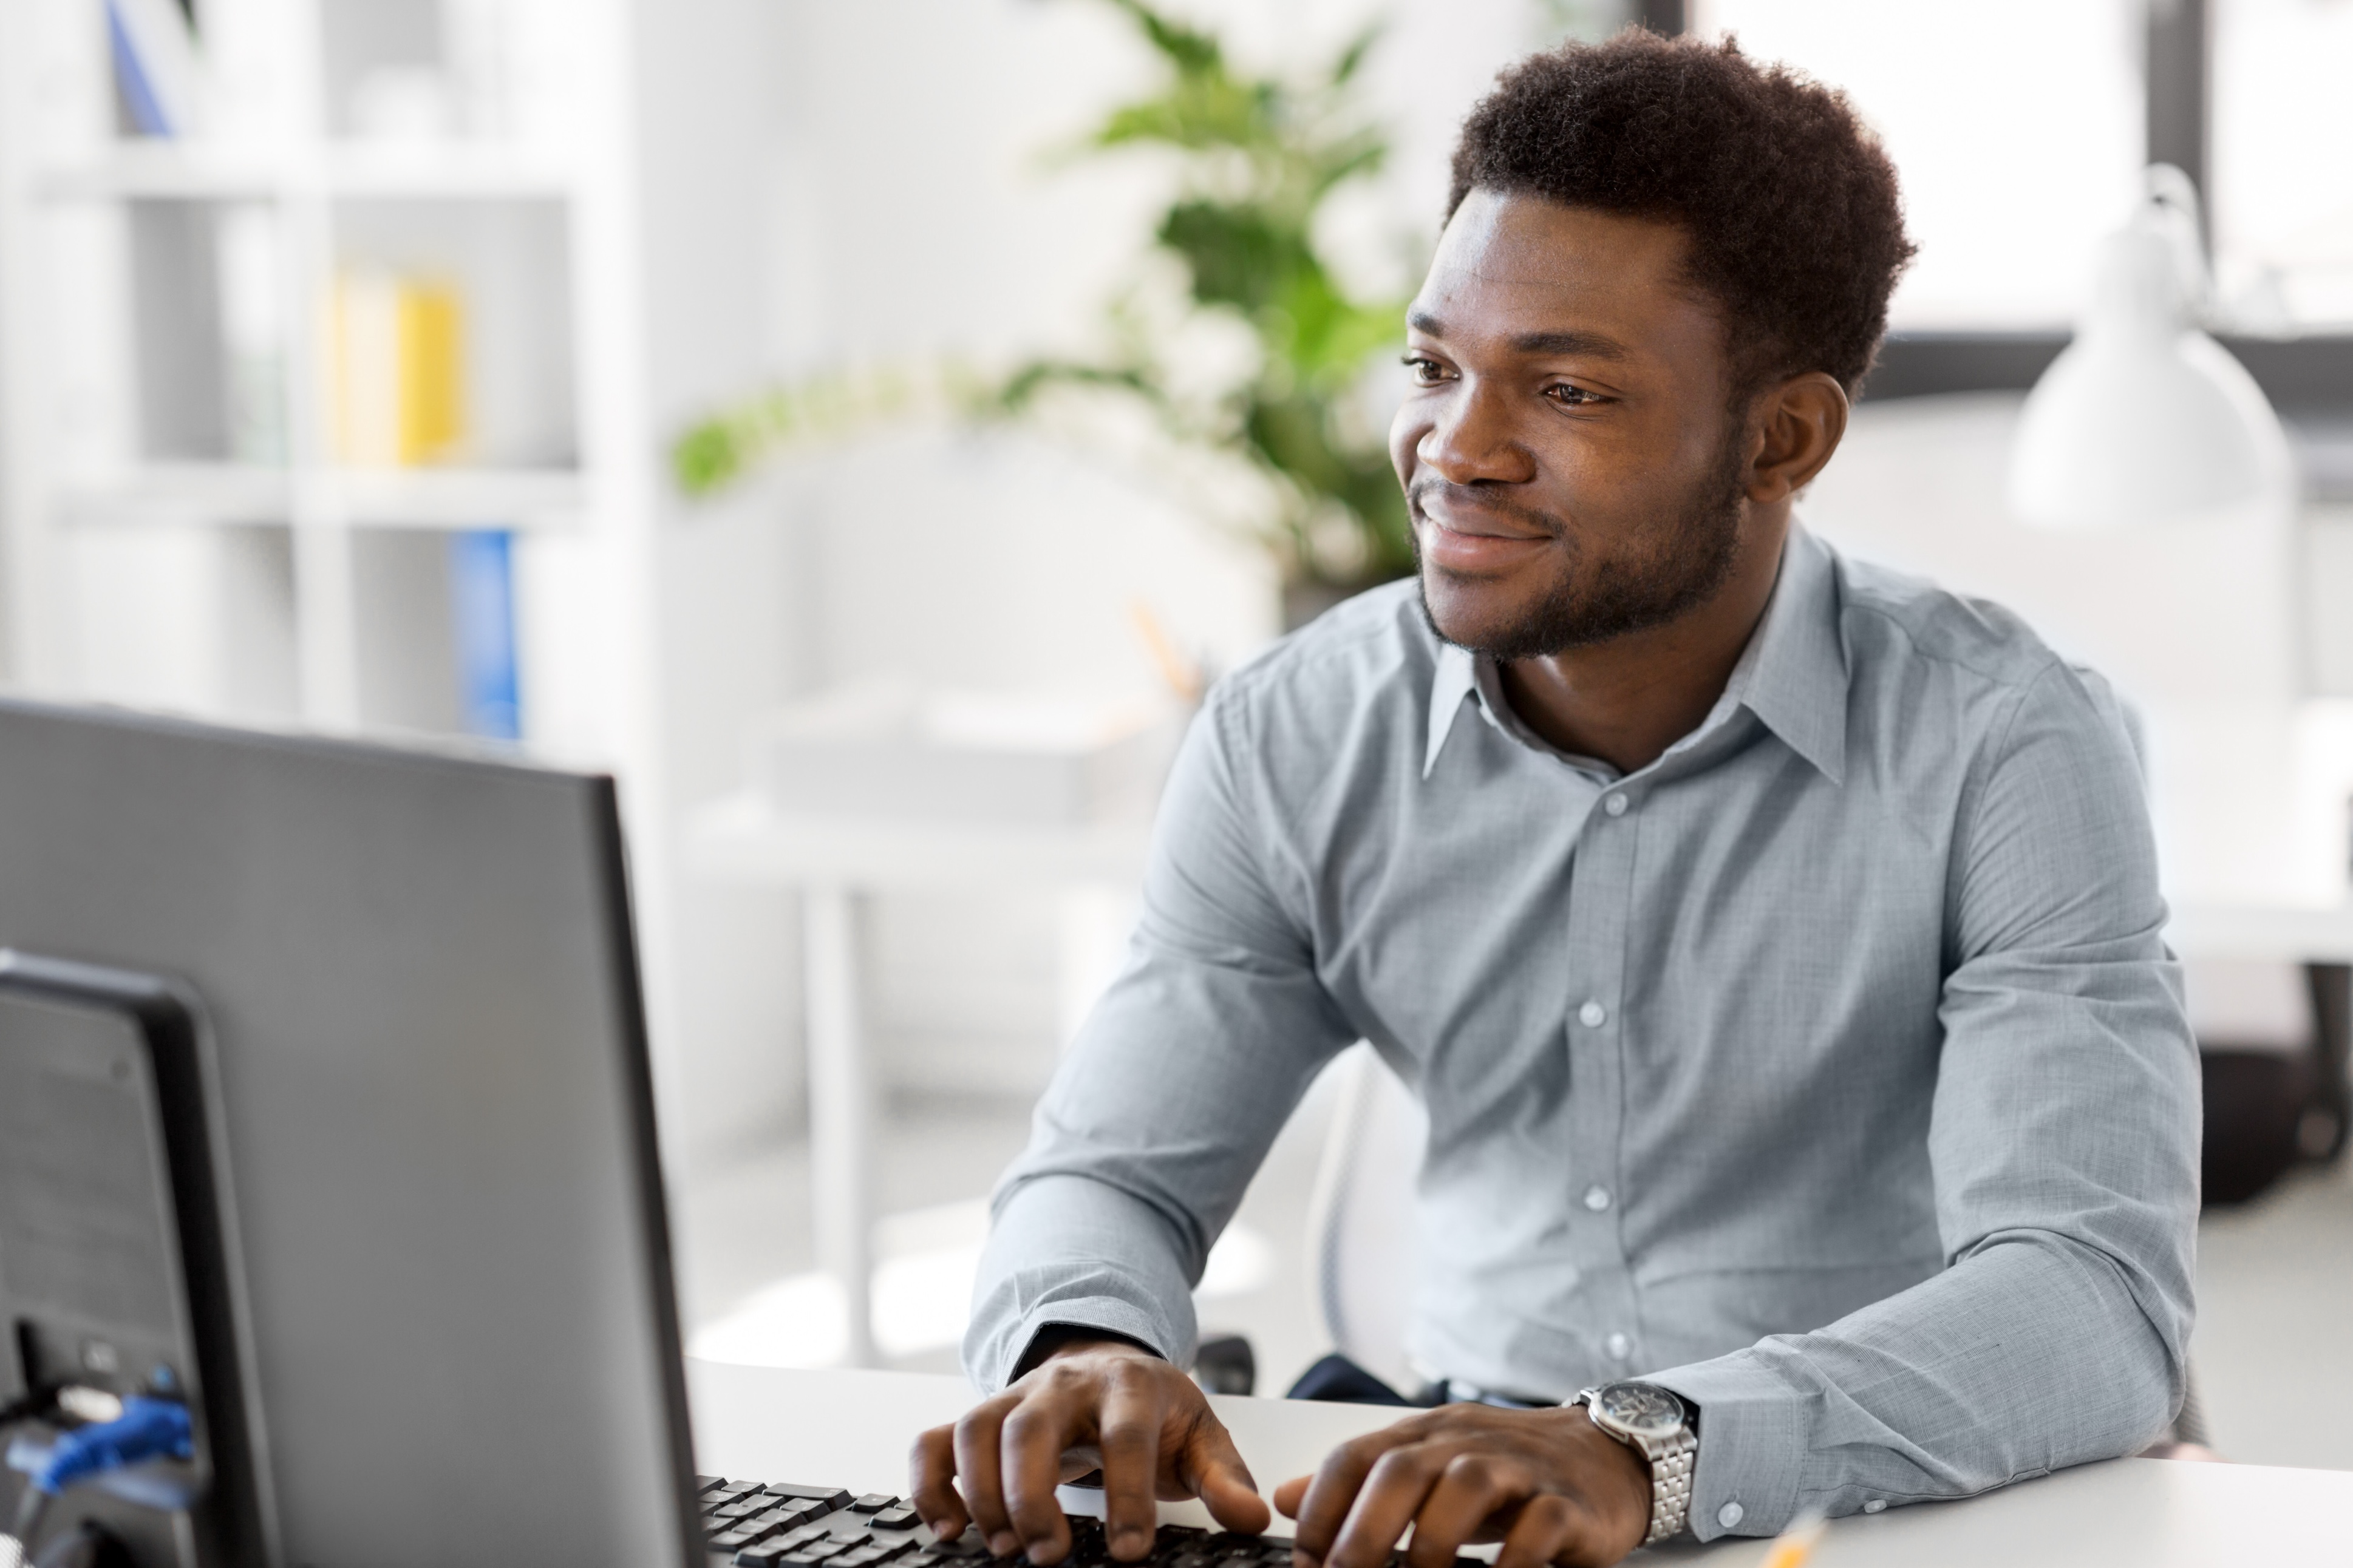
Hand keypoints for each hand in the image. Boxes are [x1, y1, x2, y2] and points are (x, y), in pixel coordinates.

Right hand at [909, 1337, 1271, 1563]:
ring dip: (981, 1492)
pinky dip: (930, 1481)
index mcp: (1127, 1384)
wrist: (1109, 1362)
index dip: (1126, 1492)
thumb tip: (1253, 1519)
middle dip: (1033, 1494)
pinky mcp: (983, 1416)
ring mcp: (1016, 1396)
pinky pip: (935, 1438)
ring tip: (1003, 1549)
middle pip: (1032, 1425)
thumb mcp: (1200, 1435)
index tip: (1130, 1551)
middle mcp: (1064, 1384)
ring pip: (977, 1428)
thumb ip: (1224, 1478)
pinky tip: (946, 1527)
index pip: (1124, 1433)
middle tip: (1047, 1556)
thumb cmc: (1152, 1408)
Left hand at [1273, 1404, 1649, 1567]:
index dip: (1320, 1509)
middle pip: (1402, 1469)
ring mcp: (1519, 1467)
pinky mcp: (1566, 1501)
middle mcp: (1466, 1442)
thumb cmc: (1509, 1470)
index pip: (1355, 1456)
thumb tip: (1284, 1498)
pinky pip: (1539, 1525)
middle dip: (1363, 1531)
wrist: (1606, 1454)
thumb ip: (1359, 1482)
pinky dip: (1513, 1560)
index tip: (1306, 1563)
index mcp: (1426, 1435)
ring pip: (1465, 1486)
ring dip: (1431, 1544)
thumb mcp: (1428, 1466)